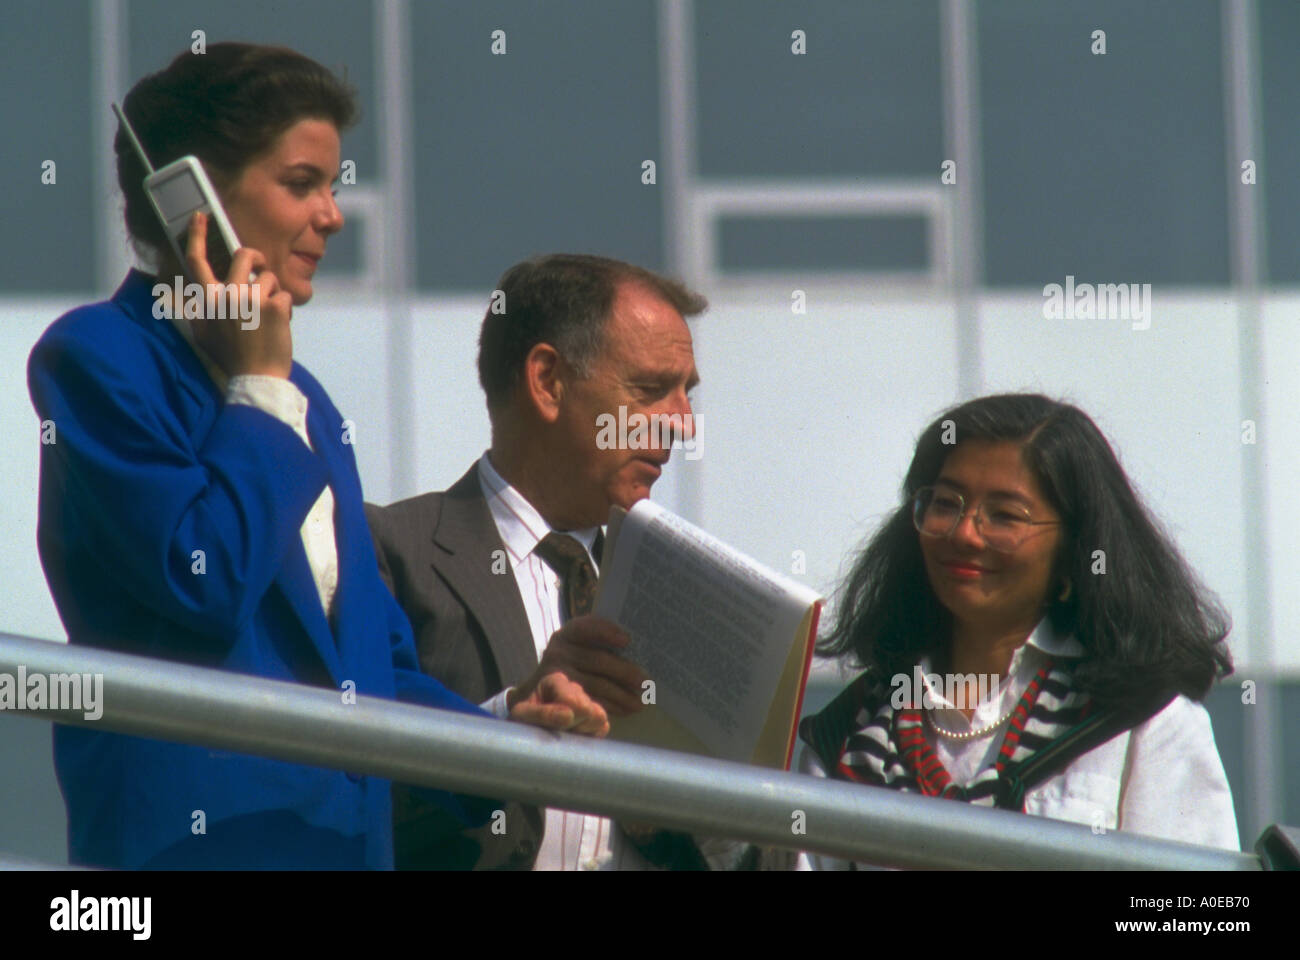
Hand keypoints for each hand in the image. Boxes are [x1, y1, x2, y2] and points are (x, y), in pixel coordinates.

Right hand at [183, 211, 293, 378]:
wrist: (255, 377)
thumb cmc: (230, 357)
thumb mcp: (203, 333)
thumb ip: (200, 310)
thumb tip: (196, 295)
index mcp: (208, 299)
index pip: (197, 260)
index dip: (197, 235)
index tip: (201, 217)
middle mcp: (228, 294)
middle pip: (244, 255)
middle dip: (256, 258)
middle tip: (261, 269)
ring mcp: (252, 298)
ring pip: (269, 276)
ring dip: (273, 292)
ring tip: (270, 315)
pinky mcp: (275, 306)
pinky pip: (285, 294)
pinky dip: (286, 308)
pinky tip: (279, 326)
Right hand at [507, 616, 646, 717]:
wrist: (535, 694)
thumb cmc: (571, 668)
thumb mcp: (580, 650)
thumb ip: (601, 648)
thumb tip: (636, 655)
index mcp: (567, 635)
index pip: (586, 627)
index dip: (606, 631)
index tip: (626, 640)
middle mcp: (558, 652)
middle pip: (596, 660)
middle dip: (623, 671)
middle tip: (645, 682)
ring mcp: (551, 675)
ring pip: (592, 685)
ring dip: (619, 695)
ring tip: (638, 704)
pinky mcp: (550, 698)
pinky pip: (579, 705)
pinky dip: (601, 709)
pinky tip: (617, 714)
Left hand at [509, 671, 608, 736]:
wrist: (525, 730)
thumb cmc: (523, 720)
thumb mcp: (523, 715)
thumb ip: (542, 714)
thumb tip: (569, 715)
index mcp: (557, 681)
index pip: (573, 701)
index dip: (564, 719)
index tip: (548, 725)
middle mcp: (575, 688)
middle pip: (587, 710)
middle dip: (572, 726)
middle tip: (555, 731)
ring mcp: (588, 700)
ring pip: (598, 717)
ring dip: (582, 731)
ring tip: (564, 733)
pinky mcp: (596, 717)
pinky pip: (603, 726)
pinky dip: (591, 735)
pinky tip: (574, 736)